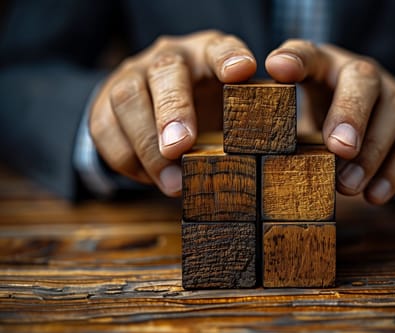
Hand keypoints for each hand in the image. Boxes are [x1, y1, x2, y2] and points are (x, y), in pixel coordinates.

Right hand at [90, 30, 256, 195]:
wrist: (157, 103)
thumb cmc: (207, 108)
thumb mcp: (231, 107)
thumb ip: (244, 122)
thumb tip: (249, 162)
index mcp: (207, 53)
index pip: (220, 48)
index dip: (229, 58)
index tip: (241, 71)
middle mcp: (168, 57)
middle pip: (166, 71)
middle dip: (172, 110)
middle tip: (180, 146)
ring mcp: (133, 76)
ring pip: (127, 99)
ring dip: (147, 146)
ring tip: (172, 183)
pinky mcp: (105, 101)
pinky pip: (105, 129)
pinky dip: (128, 159)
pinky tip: (151, 178)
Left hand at [266, 40, 394, 204]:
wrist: (383, 121)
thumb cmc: (326, 118)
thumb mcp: (300, 117)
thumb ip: (280, 129)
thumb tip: (253, 161)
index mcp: (325, 65)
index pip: (308, 53)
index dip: (295, 59)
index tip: (276, 68)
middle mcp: (362, 73)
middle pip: (362, 79)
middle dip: (350, 112)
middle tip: (338, 148)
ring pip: (394, 111)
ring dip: (372, 153)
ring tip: (348, 187)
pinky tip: (375, 196)